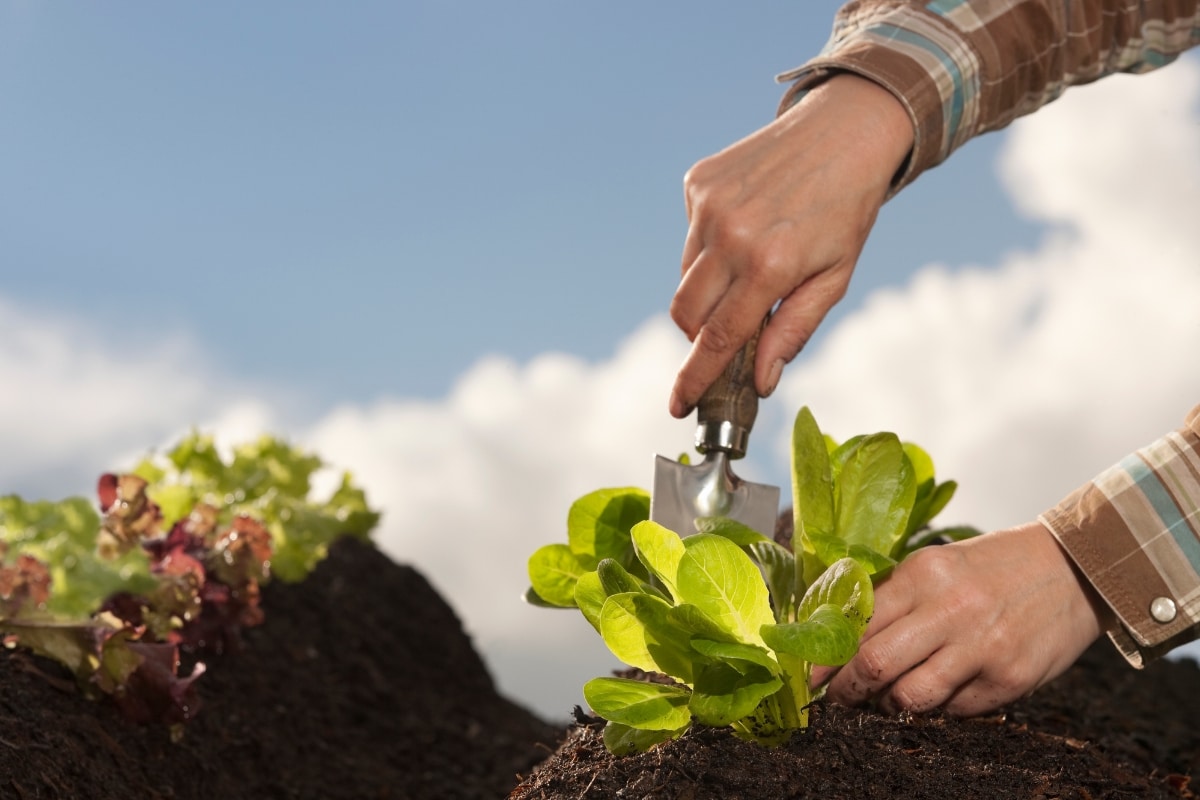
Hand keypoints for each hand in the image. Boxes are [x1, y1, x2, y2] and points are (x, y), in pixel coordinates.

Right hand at [668, 74, 914, 417]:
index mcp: (770, 265)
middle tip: (730, 331)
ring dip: (709, 289)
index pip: (719, 338)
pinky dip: (710, 247)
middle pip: (687, 314)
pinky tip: (746, 226)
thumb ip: (794, 331)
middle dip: (700, 335)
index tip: (678, 405)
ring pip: (685, 277)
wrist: (845, 129)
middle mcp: (731, 234)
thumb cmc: (847, 209)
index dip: (695, 377)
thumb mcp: (834, 277)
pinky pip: (689, 236)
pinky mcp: (698, 183)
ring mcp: (709, 205)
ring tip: (752, 263)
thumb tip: (762, 381)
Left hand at [811, 522, 1110, 715]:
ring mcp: (982, 649)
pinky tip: (939, 691)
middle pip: (875, 665)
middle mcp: (951, 611)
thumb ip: (893, 596)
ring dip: (890, 705)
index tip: (810, 675)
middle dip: (846, 690)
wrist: (1074, 569)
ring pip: (911, 699)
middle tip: (837, 698)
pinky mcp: (1010, 681)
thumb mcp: (938, 565)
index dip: (826, 657)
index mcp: (924, 575)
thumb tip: (840, 635)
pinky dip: (938, 708)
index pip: (858, 624)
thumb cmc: (992, 568)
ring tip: (888, 697)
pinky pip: (955, 712)